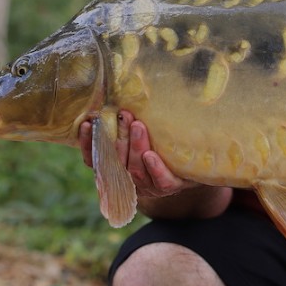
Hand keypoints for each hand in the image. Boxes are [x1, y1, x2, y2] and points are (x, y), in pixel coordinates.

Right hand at [79, 110, 193, 197]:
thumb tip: (119, 98)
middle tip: (124, 115)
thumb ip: (129, 126)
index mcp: (117, 169)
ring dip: (136, 147)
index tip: (88, 123)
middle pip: (117, 162)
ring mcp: (149, 186)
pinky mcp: (170, 187)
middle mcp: (129, 181)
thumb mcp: (144, 135)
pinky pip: (160, 181)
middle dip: (119, 137)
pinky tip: (150, 155)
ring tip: (138, 126)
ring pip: (137, 170)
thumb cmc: (163, 146)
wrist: (197, 164)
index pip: (95, 160)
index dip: (88, 144)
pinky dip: (155, 168)